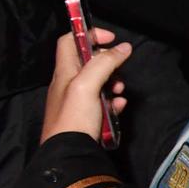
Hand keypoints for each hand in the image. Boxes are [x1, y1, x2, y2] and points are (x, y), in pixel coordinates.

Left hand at [41, 27, 130, 143]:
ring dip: (114, 82)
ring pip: (100, 81)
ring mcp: (78, 100)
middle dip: (109, 62)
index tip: (110, 38)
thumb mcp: (87, 85)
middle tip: (120, 69)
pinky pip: (104, 101)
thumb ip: (105, 63)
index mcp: (64, 72)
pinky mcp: (88, 115)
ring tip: (119, 91)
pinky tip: (118, 106)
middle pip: (89, 61)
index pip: (70, 41)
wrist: (69, 153)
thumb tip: (124, 47)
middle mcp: (69, 83)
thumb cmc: (74, 117)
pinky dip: (114, 100)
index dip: (89, 34)